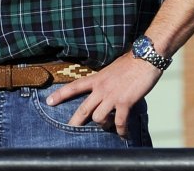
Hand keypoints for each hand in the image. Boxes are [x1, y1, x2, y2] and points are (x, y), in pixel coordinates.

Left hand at [45, 53, 161, 137]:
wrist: (145, 59)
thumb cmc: (130, 62)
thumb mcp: (110, 70)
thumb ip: (104, 81)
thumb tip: (102, 90)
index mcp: (96, 79)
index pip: (73, 87)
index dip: (60, 95)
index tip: (49, 102)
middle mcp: (101, 89)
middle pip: (83, 109)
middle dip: (75, 122)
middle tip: (69, 131)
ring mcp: (112, 96)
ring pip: (98, 118)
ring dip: (103, 125)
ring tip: (109, 127)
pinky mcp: (125, 102)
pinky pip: (120, 122)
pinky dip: (121, 131)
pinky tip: (123, 135)